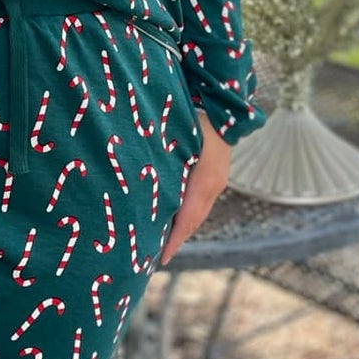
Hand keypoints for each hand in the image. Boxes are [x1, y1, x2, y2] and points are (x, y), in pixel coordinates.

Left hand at [159, 113, 230, 264]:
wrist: (219, 99)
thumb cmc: (191, 115)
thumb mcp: (173, 140)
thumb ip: (160, 166)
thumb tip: (140, 192)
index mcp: (204, 181)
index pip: (187, 219)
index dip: (173, 240)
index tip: (160, 259)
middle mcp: (213, 184)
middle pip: (193, 220)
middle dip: (175, 239)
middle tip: (154, 258)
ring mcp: (216, 180)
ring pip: (196, 211)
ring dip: (180, 227)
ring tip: (160, 242)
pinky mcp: (214, 174)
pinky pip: (199, 200)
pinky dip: (185, 212)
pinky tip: (170, 216)